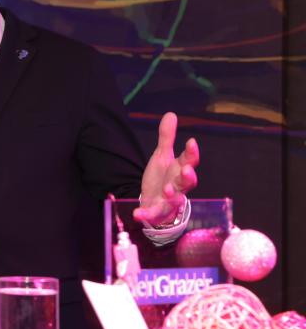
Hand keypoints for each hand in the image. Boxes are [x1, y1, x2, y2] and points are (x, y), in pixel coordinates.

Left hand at [134, 111, 199, 226]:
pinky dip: (145, 214)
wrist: (155, 202)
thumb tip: (170, 114)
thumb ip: (166, 138)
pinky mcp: (156, 212)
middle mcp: (178, 186)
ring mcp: (168, 200)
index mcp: (180, 170)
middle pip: (187, 181)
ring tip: (167, 189)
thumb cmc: (163, 178)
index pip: (189, 161)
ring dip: (172, 194)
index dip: (191, 153)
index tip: (191, 142)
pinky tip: (137, 214)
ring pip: (175, 198)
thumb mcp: (162, 156)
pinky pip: (152, 214)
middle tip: (186, 169)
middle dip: (188, 176)